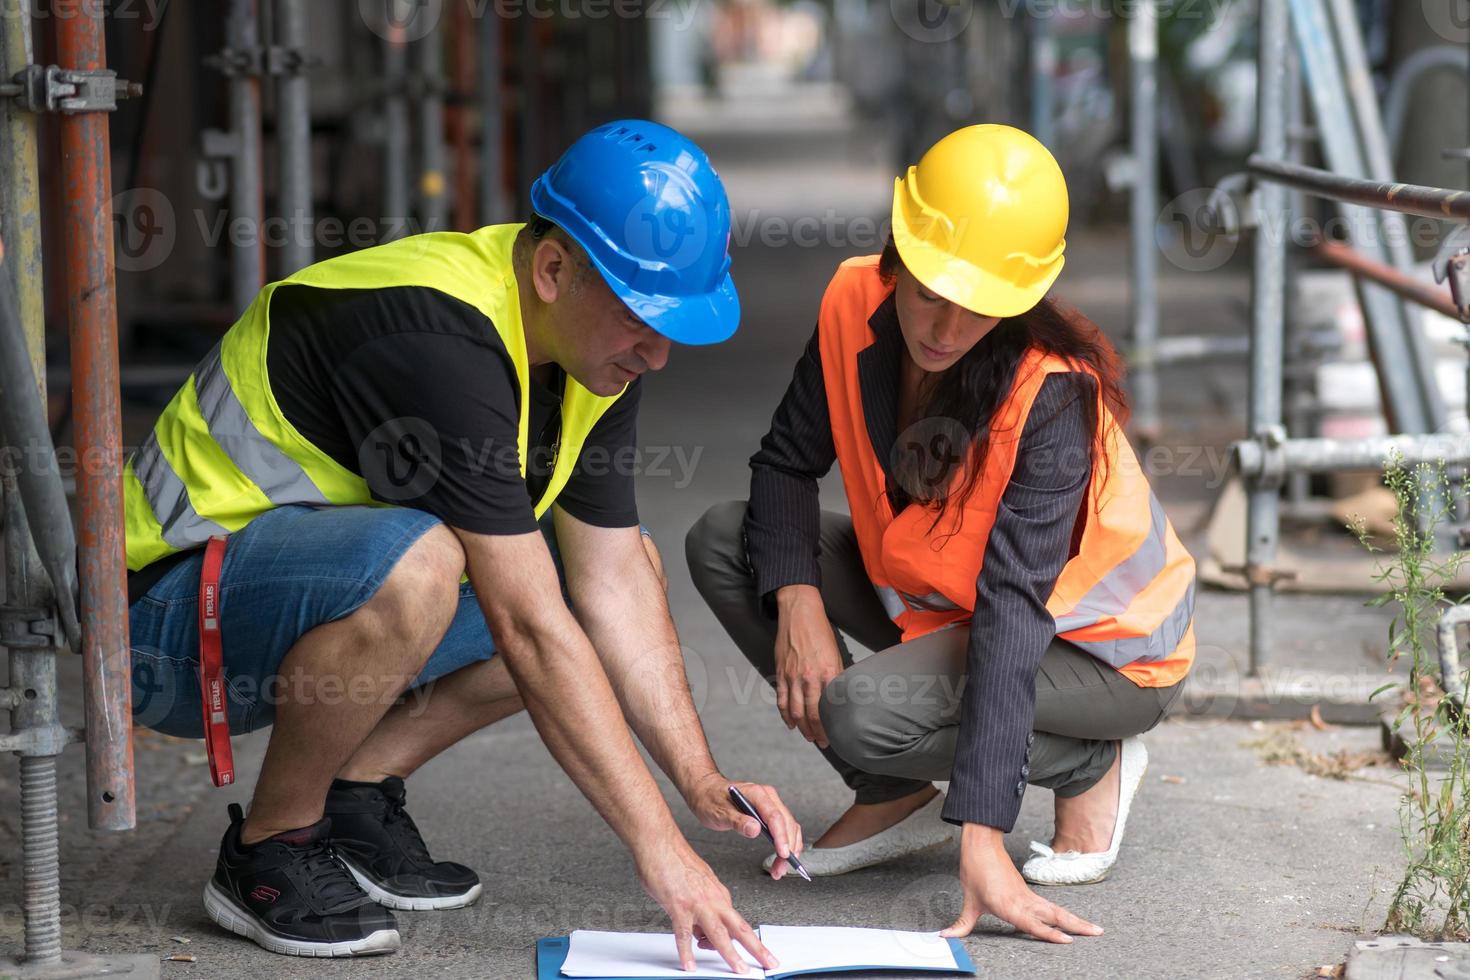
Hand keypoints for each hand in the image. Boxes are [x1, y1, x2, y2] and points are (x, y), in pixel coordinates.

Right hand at [636, 838, 778, 973]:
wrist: (659, 843)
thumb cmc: (674, 860)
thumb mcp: (695, 885)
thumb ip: (700, 908)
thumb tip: (698, 930)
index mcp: (718, 894)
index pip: (735, 923)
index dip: (736, 942)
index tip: (736, 954)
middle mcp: (712, 899)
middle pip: (740, 929)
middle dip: (757, 949)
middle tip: (769, 962)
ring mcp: (697, 904)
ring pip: (719, 934)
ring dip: (731, 954)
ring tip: (739, 970)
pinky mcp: (679, 906)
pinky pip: (683, 934)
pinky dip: (686, 952)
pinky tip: (689, 964)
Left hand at [686, 774, 804, 879]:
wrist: (706, 790)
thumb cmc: (710, 799)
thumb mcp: (719, 812)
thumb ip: (737, 820)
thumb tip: (755, 830)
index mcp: (757, 793)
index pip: (775, 816)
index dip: (781, 836)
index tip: (783, 854)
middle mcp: (767, 797)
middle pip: (786, 823)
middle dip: (787, 847)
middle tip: (780, 869)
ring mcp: (770, 803)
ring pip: (789, 827)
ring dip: (789, 848)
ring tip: (780, 869)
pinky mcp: (769, 812)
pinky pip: (784, 827)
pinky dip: (786, 843)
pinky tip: (782, 857)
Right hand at [774, 585, 842, 747]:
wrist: (799, 612)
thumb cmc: (820, 631)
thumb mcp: (836, 654)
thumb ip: (837, 677)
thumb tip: (840, 696)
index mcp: (827, 673)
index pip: (828, 709)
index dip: (830, 727)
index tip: (834, 736)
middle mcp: (809, 677)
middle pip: (811, 714)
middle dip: (816, 732)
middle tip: (821, 742)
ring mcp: (792, 676)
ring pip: (795, 711)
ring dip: (802, 727)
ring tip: (808, 736)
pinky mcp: (781, 672)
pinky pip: (781, 699)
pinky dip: (785, 715)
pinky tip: (791, 723)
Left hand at [940, 824, 1103, 944]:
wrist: (981, 844)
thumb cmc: (975, 870)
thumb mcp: (968, 900)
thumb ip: (962, 923)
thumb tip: (946, 937)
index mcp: (1009, 905)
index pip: (1033, 924)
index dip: (1050, 934)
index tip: (1068, 941)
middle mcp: (1023, 901)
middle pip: (1055, 916)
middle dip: (1076, 925)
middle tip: (1097, 933)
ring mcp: (1028, 896)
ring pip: (1056, 910)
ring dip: (1075, 920)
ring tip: (1094, 929)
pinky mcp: (1028, 892)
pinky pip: (1049, 906)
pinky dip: (1063, 914)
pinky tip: (1071, 922)